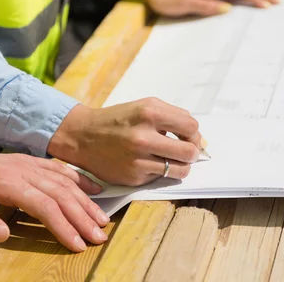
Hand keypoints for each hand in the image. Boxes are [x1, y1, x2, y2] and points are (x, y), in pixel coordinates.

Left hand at [0, 153, 108, 251]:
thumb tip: (5, 234)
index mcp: (8, 183)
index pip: (44, 206)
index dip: (64, 226)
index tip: (78, 244)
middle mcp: (24, 170)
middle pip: (61, 194)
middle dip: (82, 216)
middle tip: (99, 237)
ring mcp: (29, 163)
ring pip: (65, 182)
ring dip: (86, 201)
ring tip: (102, 219)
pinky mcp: (30, 161)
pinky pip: (60, 169)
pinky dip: (80, 179)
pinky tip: (94, 189)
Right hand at [47, 98, 204, 186]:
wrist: (83, 136)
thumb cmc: (119, 120)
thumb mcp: (146, 106)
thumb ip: (175, 117)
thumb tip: (200, 139)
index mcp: (149, 113)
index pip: (191, 126)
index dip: (194, 133)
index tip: (189, 137)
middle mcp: (143, 137)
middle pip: (189, 152)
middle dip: (193, 152)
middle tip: (187, 152)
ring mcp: (138, 159)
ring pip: (180, 170)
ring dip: (182, 166)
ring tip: (173, 160)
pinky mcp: (134, 177)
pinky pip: (161, 177)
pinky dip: (161, 171)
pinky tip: (151, 163)